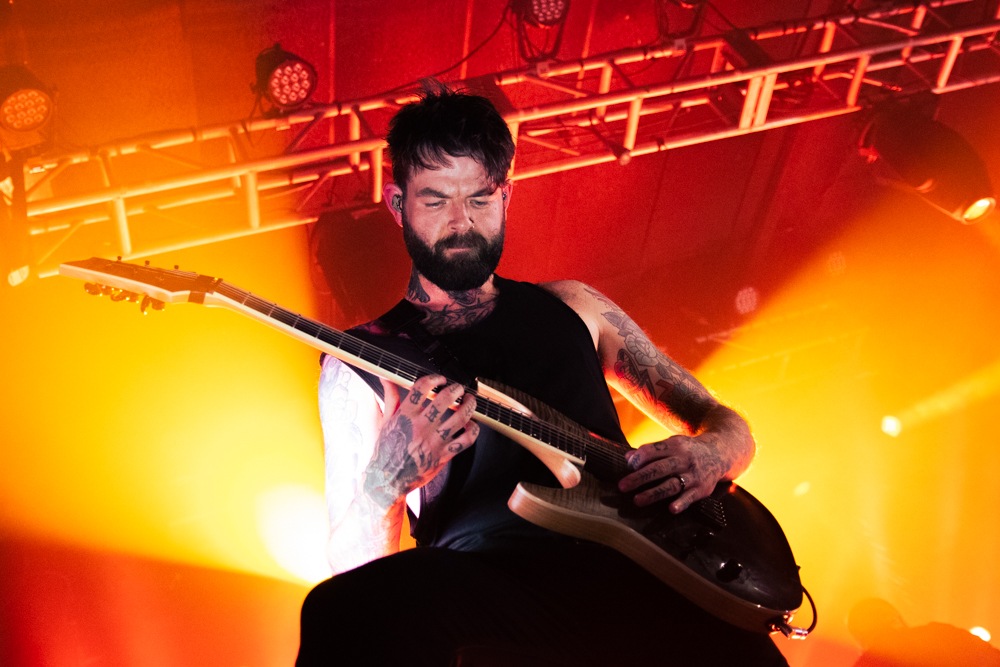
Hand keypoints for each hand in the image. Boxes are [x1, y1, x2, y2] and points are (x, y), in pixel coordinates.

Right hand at [362, 374, 478, 507]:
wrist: (387, 479)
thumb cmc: (386, 450)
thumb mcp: (384, 421)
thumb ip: (390, 397)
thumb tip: (386, 378)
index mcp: (405, 417)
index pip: (421, 389)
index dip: (433, 379)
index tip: (439, 379)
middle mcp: (421, 427)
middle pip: (444, 401)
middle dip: (455, 390)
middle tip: (458, 388)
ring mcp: (434, 442)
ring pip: (459, 418)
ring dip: (468, 406)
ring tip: (469, 401)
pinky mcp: (444, 455)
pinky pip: (466, 441)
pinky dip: (473, 430)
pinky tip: (471, 424)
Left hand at [617, 433, 727, 513]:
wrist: (720, 453)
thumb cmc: (688, 450)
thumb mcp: (672, 444)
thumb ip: (650, 451)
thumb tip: (628, 458)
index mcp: (675, 446)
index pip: (652, 451)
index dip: (638, 459)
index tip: (628, 466)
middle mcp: (684, 460)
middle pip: (658, 469)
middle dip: (639, 478)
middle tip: (622, 486)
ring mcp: (693, 475)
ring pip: (671, 485)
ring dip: (653, 493)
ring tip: (637, 500)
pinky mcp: (702, 489)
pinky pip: (690, 497)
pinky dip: (681, 503)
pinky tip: (671, 509)